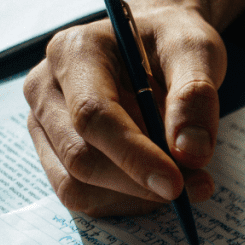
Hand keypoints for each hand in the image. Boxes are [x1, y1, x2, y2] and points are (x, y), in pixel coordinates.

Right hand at [23, 4, 225, 216]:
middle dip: (141, 183)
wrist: (156, 43)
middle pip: (81, 157)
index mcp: (75, 51)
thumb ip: (196, 96)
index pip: (93, 116)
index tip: (177, 184)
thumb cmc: (172, 42)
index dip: (135, 156)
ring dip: (136, 198)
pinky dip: (128, 201)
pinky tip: (159, 185)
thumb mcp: (196, 51)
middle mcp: (47, 88)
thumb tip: (190, 153)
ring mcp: (45, 123)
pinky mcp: (57, 152)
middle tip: (198, 186)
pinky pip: (84, 195)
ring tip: (187, 182)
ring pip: (77, 185)